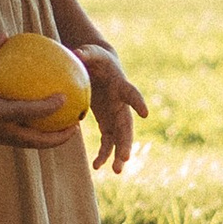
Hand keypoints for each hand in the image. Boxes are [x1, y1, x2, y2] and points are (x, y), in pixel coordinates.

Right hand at [0, 38, 82, 152]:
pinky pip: (23, 139)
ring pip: (32, 145)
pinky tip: (43, 121)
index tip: (65, 97)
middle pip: (38, 142)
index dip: (49, 107)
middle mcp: (0, 132)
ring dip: (51, 139)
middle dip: (61, 137)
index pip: (28, 113)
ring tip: (67, 127)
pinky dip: (37, 133)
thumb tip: (5, 33)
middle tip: (78, 124)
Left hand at [79, 44, 147, 175]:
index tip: (145, 114)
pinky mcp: (107, 122)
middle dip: (126, 142)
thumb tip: (77, 53)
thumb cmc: (96, 57)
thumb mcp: (91, 52)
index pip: (132, 94)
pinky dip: (104, 154)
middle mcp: (122, 104)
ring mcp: (116, 115)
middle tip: (126, 158)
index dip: (138, 103)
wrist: (100, 67)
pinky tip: (97, 167)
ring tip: (115, 171)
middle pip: (127, 125)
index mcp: (121, 86)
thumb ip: (86, 53)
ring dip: (118, 155)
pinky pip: (108, 141)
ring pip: (120, 138)